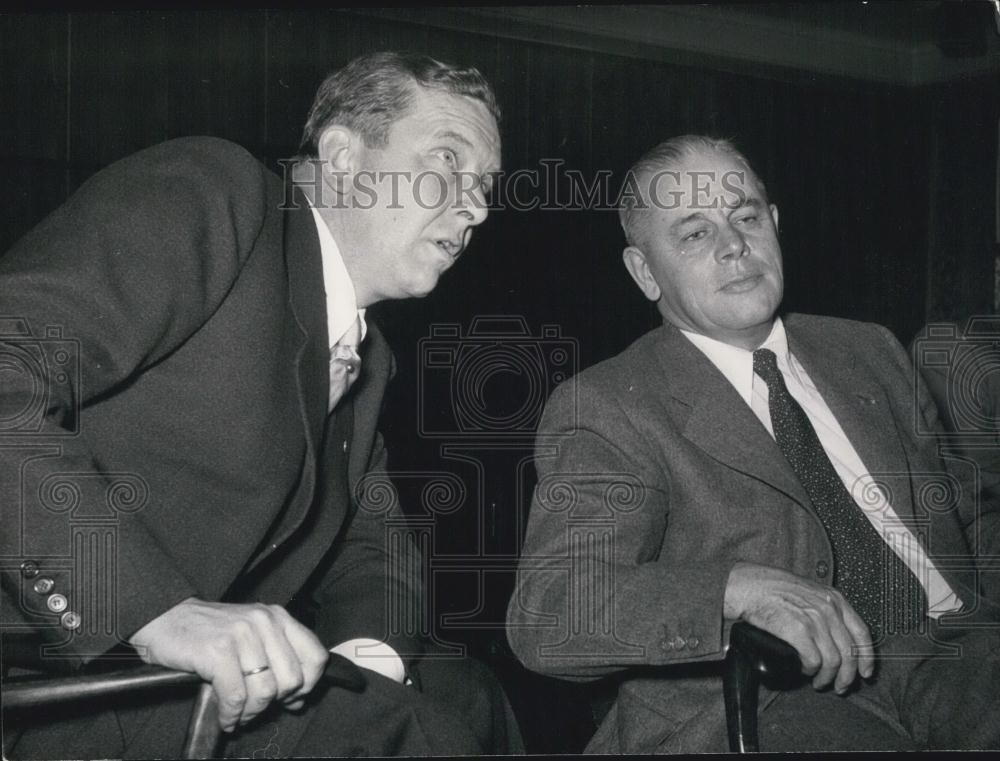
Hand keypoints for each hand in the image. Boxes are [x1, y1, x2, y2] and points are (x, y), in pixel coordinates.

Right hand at [129, 598, 328, 731]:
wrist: (165, 617)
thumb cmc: (209, 632)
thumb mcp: (253, 635)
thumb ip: (278, 659)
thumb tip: (299, 699)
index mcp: (278, 617)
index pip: (315, 657)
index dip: (307, 685)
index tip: (292, 698)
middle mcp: (264, 621)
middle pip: (292, 679)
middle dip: (276, 702)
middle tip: (257, 706)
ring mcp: (242, 634)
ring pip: (265, 691)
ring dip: (251, 712)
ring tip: (239, 713)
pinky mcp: (218, 651)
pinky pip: (236, 697)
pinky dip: (231, 715)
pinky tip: (226, 717)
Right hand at [723, 562, 873, 692]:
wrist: (749, 586)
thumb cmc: (772, 588)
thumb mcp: (809, 591)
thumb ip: (825, 608)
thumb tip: (836, 636)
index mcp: (834, 599)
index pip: (862, 633)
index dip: (867, 658)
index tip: (865, 672)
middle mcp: (827, 609)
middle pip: (849, 653)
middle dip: (846, 676)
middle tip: (839, 686)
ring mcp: (813, 620)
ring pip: (833, 661)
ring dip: (826, 678)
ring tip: (818, 681)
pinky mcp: (797, 631)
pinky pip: (813, 661)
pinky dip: (810, 671)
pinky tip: (803, 670)